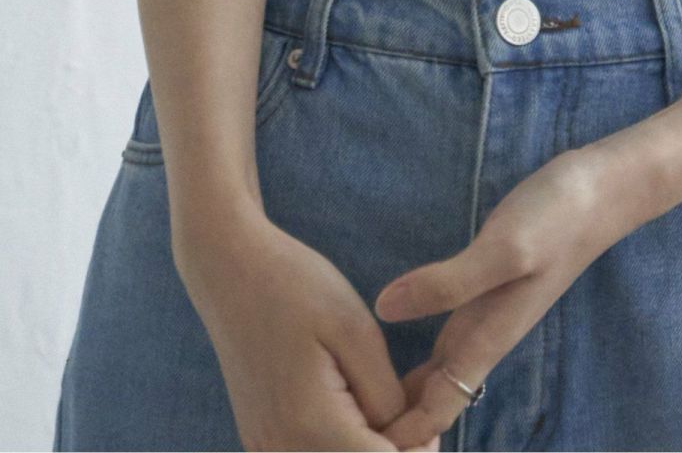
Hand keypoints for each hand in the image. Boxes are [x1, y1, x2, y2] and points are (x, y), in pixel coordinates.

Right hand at [177, 215, 438, 451]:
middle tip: (410, 393)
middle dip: (396, 445)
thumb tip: (411, 439)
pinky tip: (357, 396)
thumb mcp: (356, 332)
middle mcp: (283, 451)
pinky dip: (344, 438)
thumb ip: (386, 397)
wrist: (229, 269)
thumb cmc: (296, 287)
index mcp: (309, 428)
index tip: (429, 406)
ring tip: (386, 389)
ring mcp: (267, 448)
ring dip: (370, 442)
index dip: (419, 447)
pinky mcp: (263, 439)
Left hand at [372, 148, 611, 449]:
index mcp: (486, 336)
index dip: (397, 435)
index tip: (350, 438)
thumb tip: (383, 309)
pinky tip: (389, 341)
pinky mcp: (483, 283)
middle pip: (431, 399)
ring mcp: (484, 309)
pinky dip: (414, 353)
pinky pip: (442, 334)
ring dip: (401, 392)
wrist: (600, 190)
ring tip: (349, 398)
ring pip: (435, 371)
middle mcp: (483, 333)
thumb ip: (449, 281)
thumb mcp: (505, 248)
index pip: (436, 410)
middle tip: (338, 423)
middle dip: (390, 422)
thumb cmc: (557, 219)